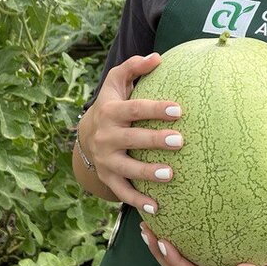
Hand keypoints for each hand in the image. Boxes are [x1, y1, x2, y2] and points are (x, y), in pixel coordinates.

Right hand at [78, 53, 182, 213]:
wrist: (86, 135)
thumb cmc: (112, 104)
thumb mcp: (117, 83)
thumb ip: (134, 67)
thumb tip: (157, 57)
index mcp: (110, 112)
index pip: (134, 109)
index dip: (155, 109)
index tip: (178, 109)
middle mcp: (106, 137)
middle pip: (132, 139)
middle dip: (155, 140)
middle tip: (180, 141)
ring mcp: (106, 160)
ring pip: (127, 168)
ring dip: (148, 173)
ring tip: (170, 174)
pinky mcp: (108, 177)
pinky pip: (123, 192)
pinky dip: (138, 201)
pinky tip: (157, 208)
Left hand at [139, 230, 266, 265]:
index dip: (174, 261)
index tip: (163, 243)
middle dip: (158, 251)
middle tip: (146, 229)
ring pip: (178, 258)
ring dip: (161, 244)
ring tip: (148, 224)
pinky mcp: (211, 255)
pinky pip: (190, 247)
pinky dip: (177, 234)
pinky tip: (171, 215)